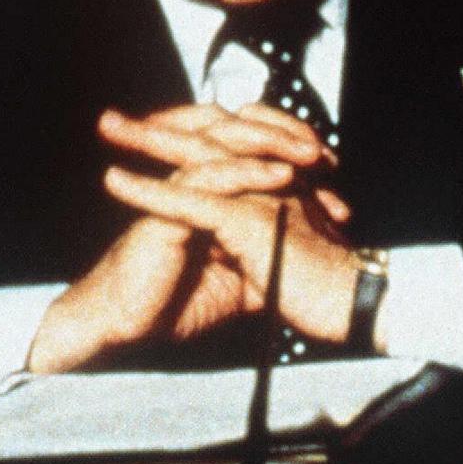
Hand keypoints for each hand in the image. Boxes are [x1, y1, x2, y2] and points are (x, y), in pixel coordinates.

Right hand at [25, 104, 352, 373]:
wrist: (129, 327)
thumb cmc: (175, 304)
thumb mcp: (240, 283)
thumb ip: (267, 262)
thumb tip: (310, 264)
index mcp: (208, 193)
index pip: (252, 155)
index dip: (293, 158)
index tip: (334, 176)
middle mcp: (192, 183)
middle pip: (241, 136)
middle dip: (288, 138)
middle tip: (329, 155)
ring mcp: (177, 190)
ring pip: (225, 146)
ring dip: (273, 145)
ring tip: (311, 155)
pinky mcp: (164, 208)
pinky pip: (209, 179)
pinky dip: (247, 173)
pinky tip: (282, 176)